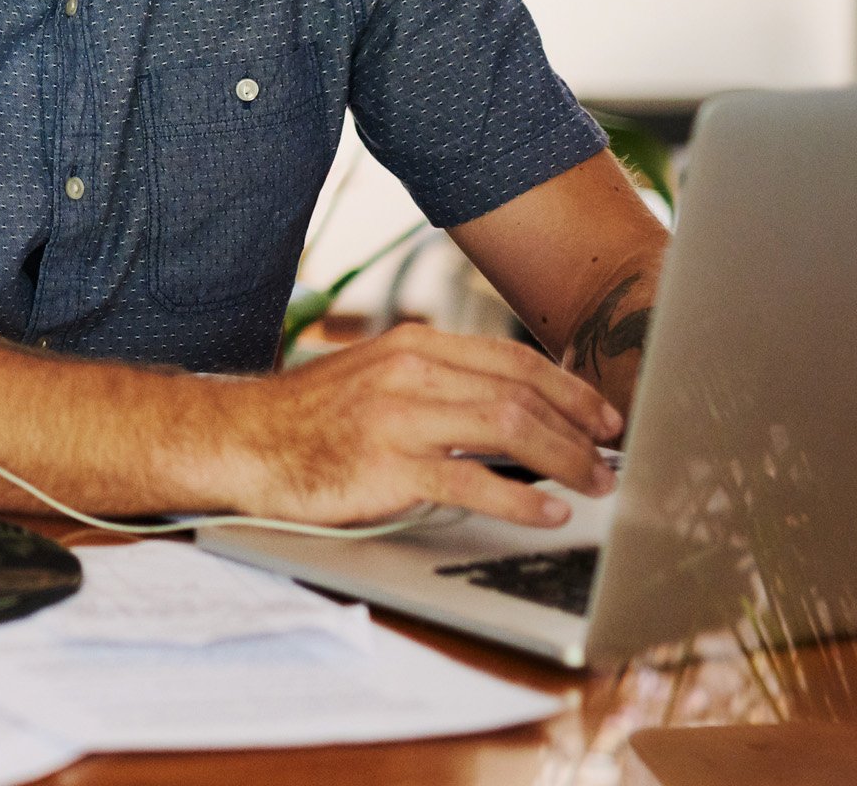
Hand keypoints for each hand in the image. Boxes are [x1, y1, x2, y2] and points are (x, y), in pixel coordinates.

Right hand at [225, 322, 622, 528]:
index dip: (568, 387)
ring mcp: (398, 416)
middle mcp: (410, 370)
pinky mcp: (386, 466)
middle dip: (578, 426)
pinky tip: (546, 513)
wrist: (244, 440)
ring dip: (564, 459)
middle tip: (611, 457)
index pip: (510, 358)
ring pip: (507, 426)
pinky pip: (471, 480)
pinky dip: (520, 498)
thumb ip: (436, 381)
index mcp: (411, 343)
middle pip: (519, 390)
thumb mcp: (376, 376)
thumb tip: (511, 406)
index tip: (603, 415)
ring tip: (593, 485)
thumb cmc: (312, 417)